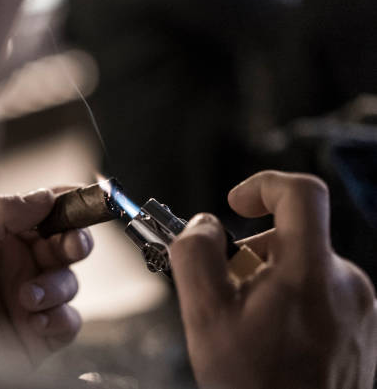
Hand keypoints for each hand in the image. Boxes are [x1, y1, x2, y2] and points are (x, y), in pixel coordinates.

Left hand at [0, 188, 92, 367]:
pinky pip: (69, 321)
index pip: (48, 213)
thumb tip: (47, 196)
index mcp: (8, 236)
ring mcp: (35, 298)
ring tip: (26, 296)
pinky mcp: (41, 332)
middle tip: (71, 246)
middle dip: (76, 242)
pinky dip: (59, 318)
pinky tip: (35, 320)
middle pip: (69, 245)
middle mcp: (23, 264)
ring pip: (70, 282)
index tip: (82, 199)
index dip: (69, 204)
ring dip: (56, 286)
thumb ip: (7, 213)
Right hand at [169, 171, 376, 388]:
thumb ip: (195, 256)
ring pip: (300, 262)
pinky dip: (286, 296)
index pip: (301, 194)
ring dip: (266, 278)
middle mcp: (345, 283)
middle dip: (250, 253)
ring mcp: (357, 304)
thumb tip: (202, 225)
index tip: (236, 204)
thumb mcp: (205, 317)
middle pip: (290, 233)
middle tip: (227, 292)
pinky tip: (271, 335)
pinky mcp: (358, 321)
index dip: (263, 185)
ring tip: (249, 323)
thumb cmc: (253, 386)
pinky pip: (315, 287)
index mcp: (311, 275)